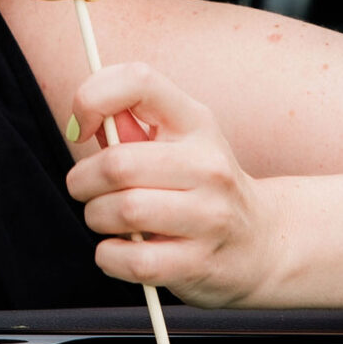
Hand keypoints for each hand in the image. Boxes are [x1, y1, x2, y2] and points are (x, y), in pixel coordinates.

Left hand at [67, 61, 276, 308]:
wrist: (262, 243)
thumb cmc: (201, 187)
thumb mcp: (178, 144)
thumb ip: (129, 128)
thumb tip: (85, 121)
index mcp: (196, 122)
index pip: (139, 81)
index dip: (92, 98)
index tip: (79, 127)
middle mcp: (208, 165)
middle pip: (117, 163)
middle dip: (82, 181)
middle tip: (85, 190)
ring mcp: (210, 215)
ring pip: (123, 210)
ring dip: (96, 217)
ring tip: (106, 219)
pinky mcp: (200, 262)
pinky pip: (132, 259)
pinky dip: (109, 256)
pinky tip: (119, 250)